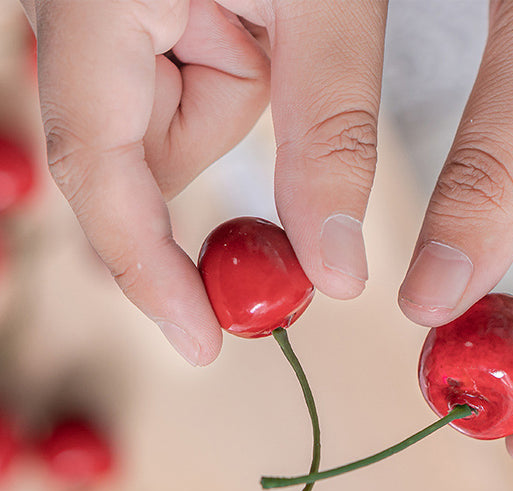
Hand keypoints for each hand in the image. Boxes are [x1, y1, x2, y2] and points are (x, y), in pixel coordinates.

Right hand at [23, 0, 385, 364]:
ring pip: (168, 122)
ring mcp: (118, 14)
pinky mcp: (156, 9)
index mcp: (97, 0)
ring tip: (277, 30)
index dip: (148, 271)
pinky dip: (238, 83)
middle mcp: (87, 13)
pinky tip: (262, 30)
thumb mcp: (326, 3)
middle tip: (260, 214)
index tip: (200, 342)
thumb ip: (327, 138)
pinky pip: (193, 81)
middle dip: (198, 182)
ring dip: (233, 112)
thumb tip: (333, 273)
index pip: (101, 171)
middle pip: (128, 154)